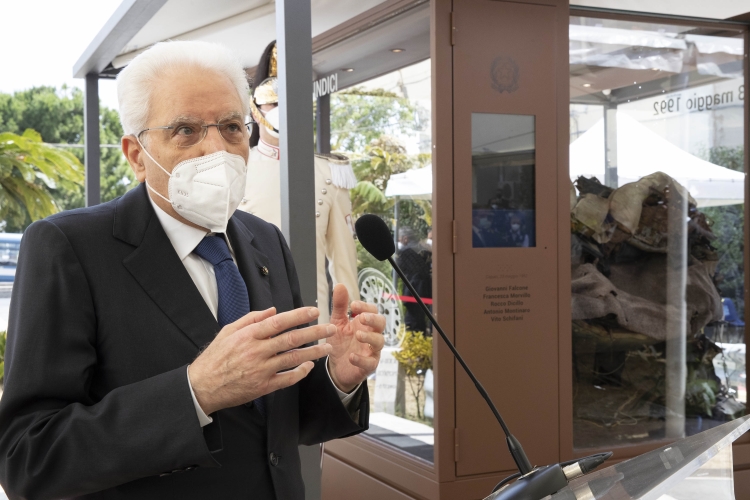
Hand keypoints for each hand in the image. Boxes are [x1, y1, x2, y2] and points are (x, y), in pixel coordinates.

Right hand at [189, 307, 334, 414]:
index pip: (279, 322)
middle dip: (314, 332)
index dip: (299, 315)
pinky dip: (301, 372)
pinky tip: (310, 366)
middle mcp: (257, 351)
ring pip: (293, 358)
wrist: (202, 386)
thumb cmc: (215, 357)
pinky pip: (288, 379)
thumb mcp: (229, 331)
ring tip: (328, 347)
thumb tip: (274, 311)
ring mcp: (262, 370)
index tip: (314, 311)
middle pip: (291, 339)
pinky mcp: (264, 386)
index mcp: (249, 335)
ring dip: (313, 352)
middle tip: (331, 328)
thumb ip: (252, 319)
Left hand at [327, 284, 385, 392]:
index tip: (353, 305)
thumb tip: (340, 285)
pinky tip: (351, 356)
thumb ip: (340, 306)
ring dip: (370, 337)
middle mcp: (371, 335)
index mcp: (364, 323)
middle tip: (361, 318)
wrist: (335, 368)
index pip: (372, 310)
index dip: (365, 307)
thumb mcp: (337, 323)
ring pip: (379, 342)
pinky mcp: (368, 366)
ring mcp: (371, 350)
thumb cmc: (340, 343)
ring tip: (357, 335)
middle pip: (381, 323)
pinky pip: (370, 362)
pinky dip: (362, 359)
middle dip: (373, 319)